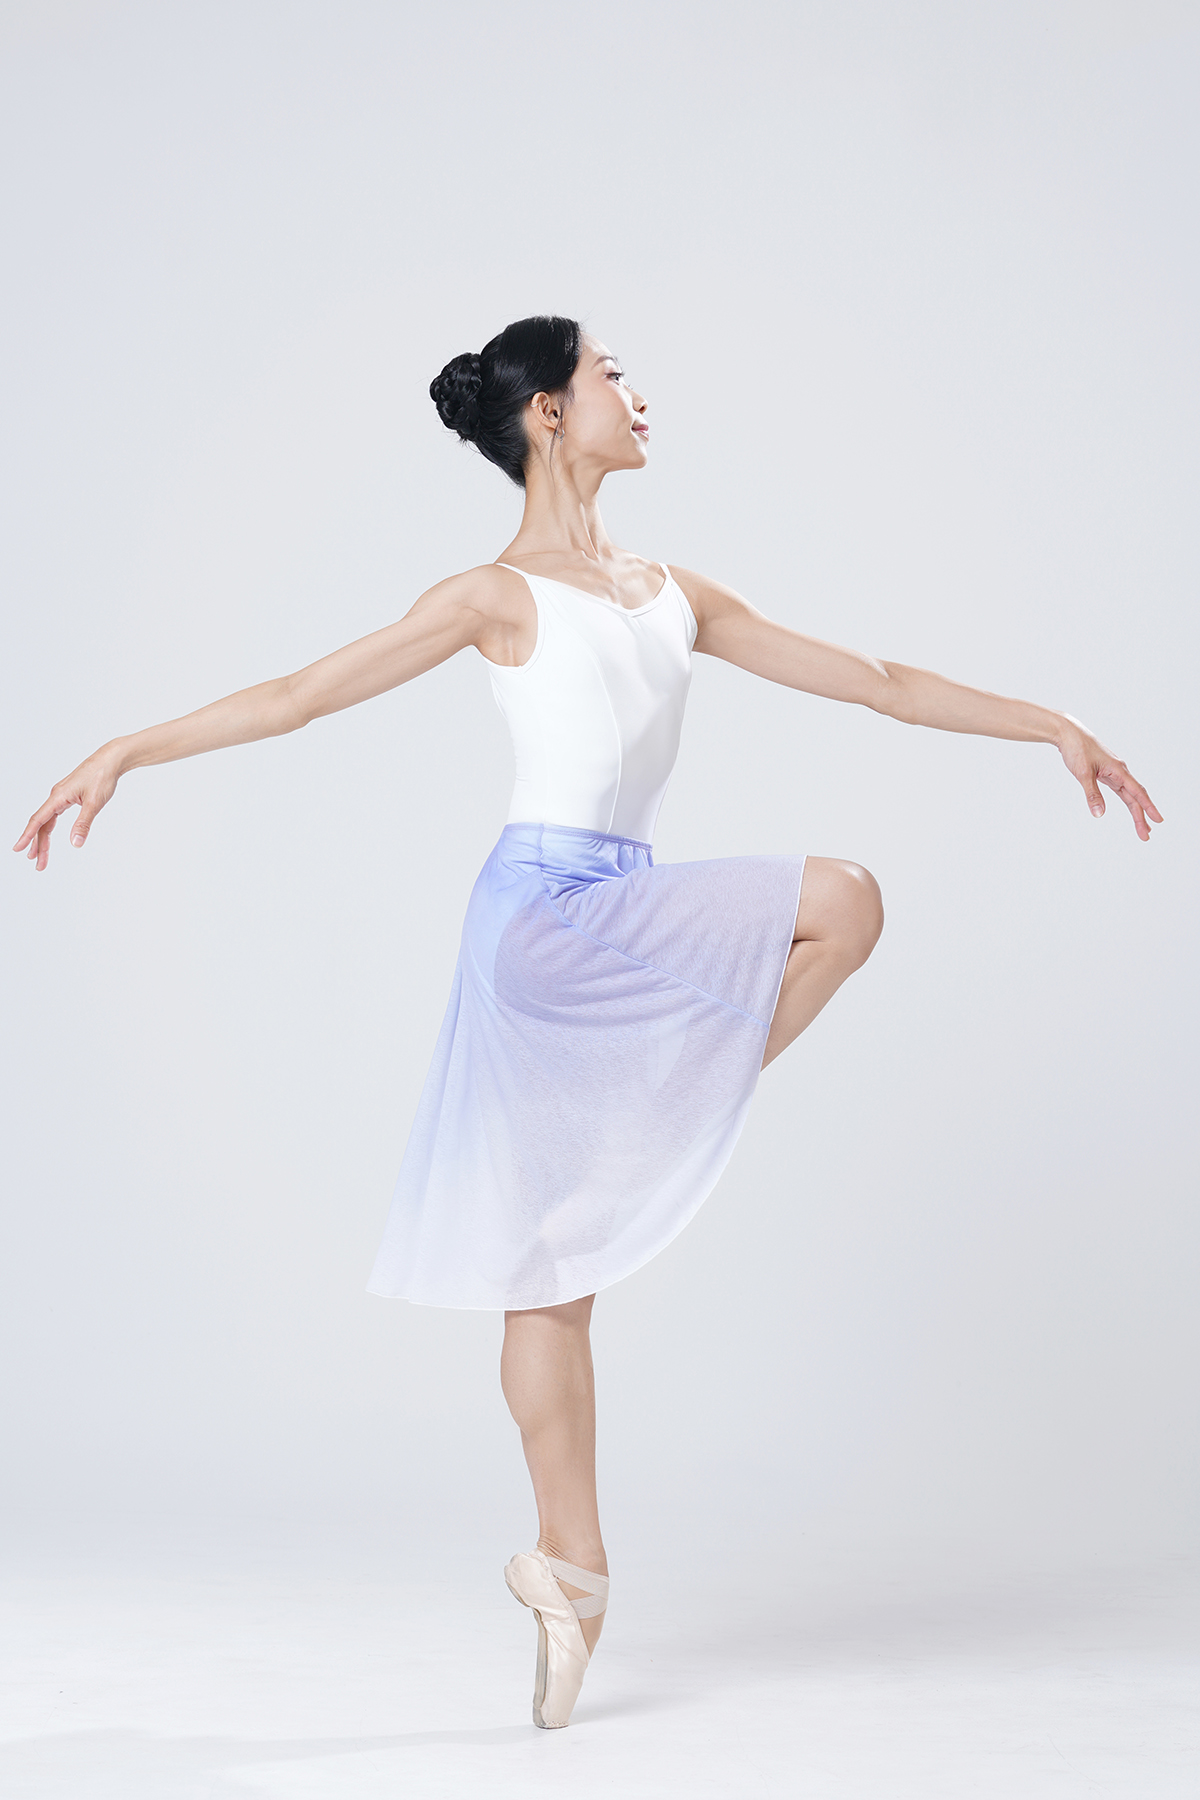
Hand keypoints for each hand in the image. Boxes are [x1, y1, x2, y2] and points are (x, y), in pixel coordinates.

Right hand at [13, 747, 121, 871]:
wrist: (110, 760)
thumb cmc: (102, 777)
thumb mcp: (94, 803)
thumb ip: (83, 824)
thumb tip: (75, 843)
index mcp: (58, 797)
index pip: (38, 820)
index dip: (27, 836)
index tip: (18, 849)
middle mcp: (56, 796)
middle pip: (42, 824)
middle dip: (38, 845)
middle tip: (38, 864)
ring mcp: (61, 796)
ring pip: (47, 821)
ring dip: (43, 838)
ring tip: (40, 856)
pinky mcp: (68, 795)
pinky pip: (54, 815)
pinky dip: (50, 828)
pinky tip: (48, 835)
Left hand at [1058, 721, 1161, 840]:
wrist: (1069, 733)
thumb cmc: (1076, 749)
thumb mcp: (1083, 773)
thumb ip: (1092, 794)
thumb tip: (1099, 814)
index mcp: (1118, 770)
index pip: (1137, 793)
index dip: (1148, 807)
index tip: (1158, 820)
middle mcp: (1120, 771)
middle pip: (1135, 798)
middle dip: (1141, 817)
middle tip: (1146, 835)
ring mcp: (1114, 772)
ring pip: (1129, 795)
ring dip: (1136, 810)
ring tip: (1143, 826)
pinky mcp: (1106, 773)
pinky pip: (1121, 790)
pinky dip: (1127, 800)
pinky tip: (1131, 807)